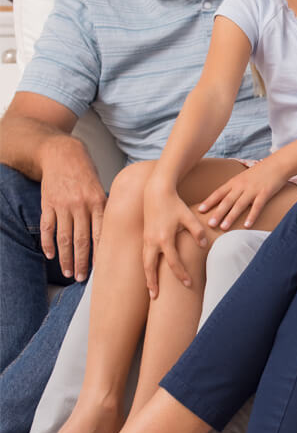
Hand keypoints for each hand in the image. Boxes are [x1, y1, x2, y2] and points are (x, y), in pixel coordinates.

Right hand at [39, 142, 107, 280]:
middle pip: (81, 240)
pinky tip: (50, 255)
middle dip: (82, 261)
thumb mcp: (101, 187)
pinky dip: (48, 243)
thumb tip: (113, 230)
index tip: (102, 269)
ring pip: (63, 238)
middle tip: (82, 278)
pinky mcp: (48, 204)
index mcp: (98, 202)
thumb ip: (104, 208)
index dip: (100, 253)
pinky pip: (47, 228)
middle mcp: (80, 205)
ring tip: (68, 272)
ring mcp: (62, 205)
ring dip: (65, 258)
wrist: (63, 154)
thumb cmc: (86, 173)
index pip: (100, 233)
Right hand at [142, 186, 207, 296]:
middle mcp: (152, 241)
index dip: (181, 274)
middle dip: (153, 283)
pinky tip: (150, 272)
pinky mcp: (144, 236)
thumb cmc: (175, 204)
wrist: (156, 192)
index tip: (188, 283)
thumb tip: (203, 245)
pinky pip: (144, 255)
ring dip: (147, 276)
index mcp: (164, 238)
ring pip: (144, 263)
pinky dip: (146, 266)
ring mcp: (146, 239)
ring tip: (151, 289)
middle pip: (150, 268)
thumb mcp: (189, 216)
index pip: (173, 262)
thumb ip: (197, 231)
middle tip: (156, 297)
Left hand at [196, 159, 287, 229]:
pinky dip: (251, 216)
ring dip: (230, 216)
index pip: (219, 192)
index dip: (209, 201)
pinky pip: (257, 206)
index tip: (199, 210)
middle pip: (227, 200)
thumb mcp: (244, 177)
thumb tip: (224, 200)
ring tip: (223, 228)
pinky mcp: (265, 193)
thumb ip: (234, 187)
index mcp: (235, 181)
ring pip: (239, 205)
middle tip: (209, 224)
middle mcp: (242, 185)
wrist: (278, 164)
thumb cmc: (260, 172)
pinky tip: (247, 226)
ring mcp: (253, 189)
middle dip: (217, 213)